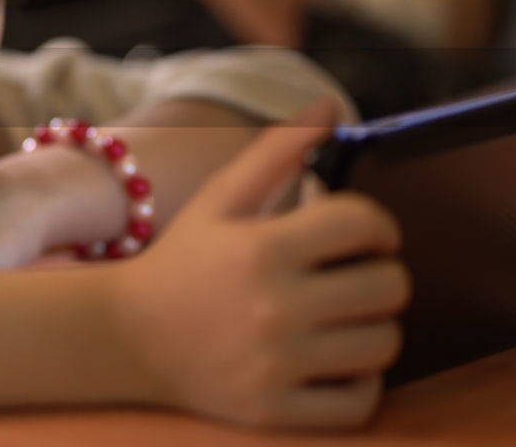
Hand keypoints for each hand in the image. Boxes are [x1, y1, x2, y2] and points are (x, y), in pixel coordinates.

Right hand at [109, 100, 409, 428]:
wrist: (126, 337)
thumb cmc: (181, 262)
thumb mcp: (220, 199)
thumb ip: (277, 150)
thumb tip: (329, 106)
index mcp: (263, 249)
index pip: (366, 225)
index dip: (377, 224)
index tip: (363, 234)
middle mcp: (274, 308)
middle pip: (389, 287)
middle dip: (380, 274)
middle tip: (353, 275)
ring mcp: (276, 365)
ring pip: (384, 344)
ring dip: (373, 326)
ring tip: (342, 316)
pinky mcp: (275, 410)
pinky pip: (361, 400)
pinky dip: (359, 381)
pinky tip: (333, 359)